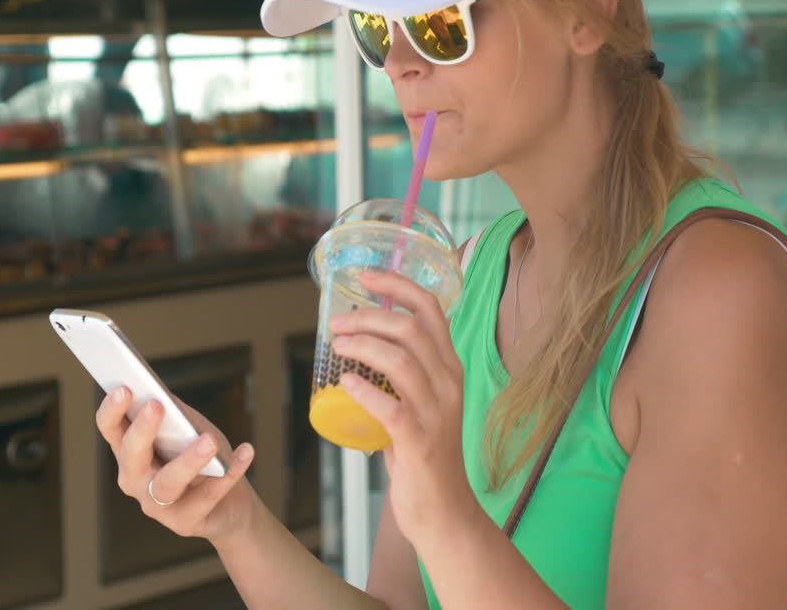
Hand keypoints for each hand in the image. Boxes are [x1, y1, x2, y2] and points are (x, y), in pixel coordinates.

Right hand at [95, 388, 256, 542]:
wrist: (231, 503)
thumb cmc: (204, 457)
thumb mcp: (189, 428)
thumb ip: (174, 412)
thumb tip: (161, 392)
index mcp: (129, 451)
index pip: (110, 428)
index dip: (112, 409)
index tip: (124, 388)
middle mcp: (134, 479)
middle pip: (131, 455)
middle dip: (142, 430)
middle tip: (156, 405)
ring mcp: (156, 505)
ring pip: (167, 483)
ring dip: (189, 460)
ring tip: (209, 440)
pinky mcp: (184, 523)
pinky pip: (207, 496)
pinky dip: (229, 472)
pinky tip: (245, 452)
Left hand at [329, 271, 477, 546]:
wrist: (443, 511)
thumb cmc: (423, 454)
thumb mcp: (421, 403)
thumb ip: (400, 376)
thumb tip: (354, 347)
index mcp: (450, 368)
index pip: (431, 310)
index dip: (397, 285)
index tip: (364, 276)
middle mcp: (449, 384)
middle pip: (411, 329)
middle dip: (368, 317)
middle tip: (336, 322)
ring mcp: (437, 413)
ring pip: (402, 361)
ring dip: (363, 346)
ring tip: (336, 345)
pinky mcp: (421, 443)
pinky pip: (392, 408)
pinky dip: (365, 391)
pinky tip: (345, 382)